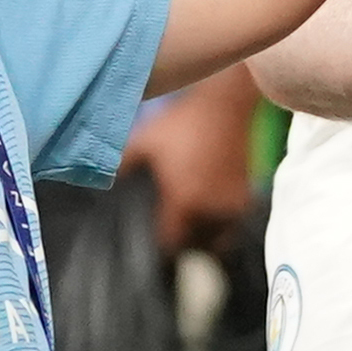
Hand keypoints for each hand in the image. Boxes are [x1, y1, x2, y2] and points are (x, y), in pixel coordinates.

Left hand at [123, 66, 257, 251]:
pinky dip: (222, 223)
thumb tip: (106, 185)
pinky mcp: (245, 196)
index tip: (155, 237)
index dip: (162, 242)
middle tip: (172, 232)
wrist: (222, 105)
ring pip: (218, 238)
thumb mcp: (144, 141)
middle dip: (185, 241)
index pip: (172, 241)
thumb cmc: (180, 123)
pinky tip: (209, 211)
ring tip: (192, 227)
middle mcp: (210, 210)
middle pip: (197, 244)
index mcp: (184, 202)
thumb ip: (123, 167)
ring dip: (206, 236)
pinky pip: (232, 224)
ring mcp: (231, 204)